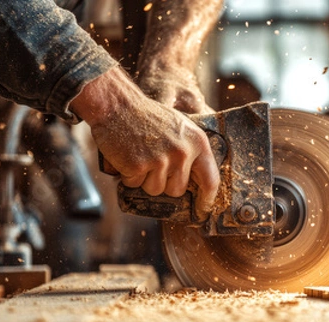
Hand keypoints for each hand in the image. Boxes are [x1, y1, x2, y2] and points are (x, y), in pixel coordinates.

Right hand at [71, 67, 219, 217]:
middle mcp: (183, 153)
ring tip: (140, 156)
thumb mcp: (180, 127)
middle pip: (177, 190)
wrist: (117, 104)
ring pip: (155, 190)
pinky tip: (128, 156)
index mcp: (198, 143)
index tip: (203, 208)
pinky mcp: (140, 165)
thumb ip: (191, 151)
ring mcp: (161, 160)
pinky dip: (128, 176)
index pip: (211, 180)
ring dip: (144, 180)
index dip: (207, 199)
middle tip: (152, 162)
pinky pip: (135, 185)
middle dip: (163, 182)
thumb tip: (197, 182)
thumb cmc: (147, 116)